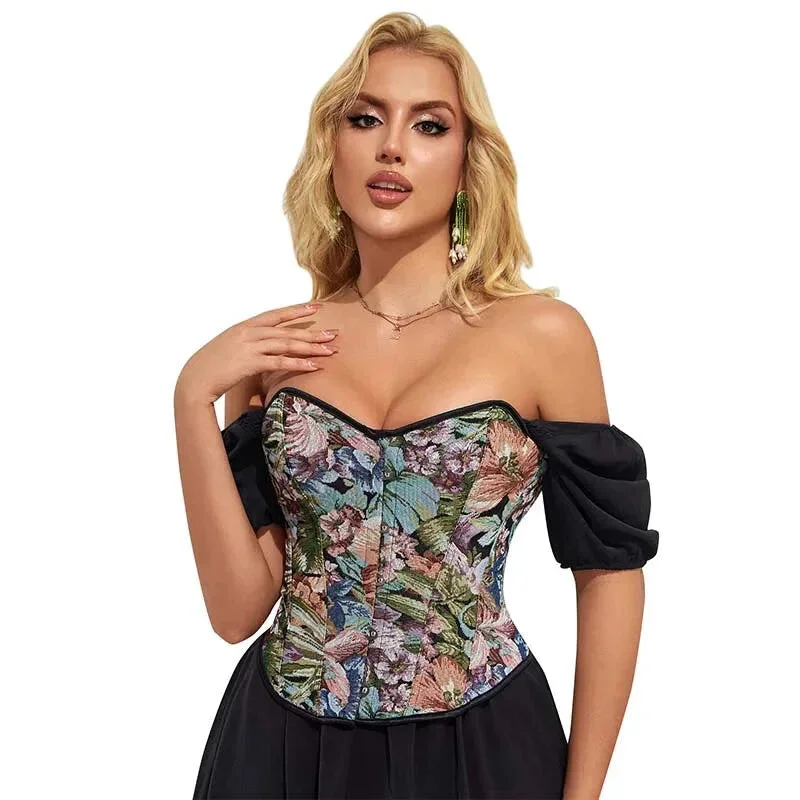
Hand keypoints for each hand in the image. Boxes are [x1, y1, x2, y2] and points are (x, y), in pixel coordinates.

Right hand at [174, 302, 336, 406]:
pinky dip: (298, 364)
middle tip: (335, 334)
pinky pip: (280, 362)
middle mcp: (249, 332)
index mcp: (245, 326)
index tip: (316, 307)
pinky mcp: (250, 363)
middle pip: (288, 331)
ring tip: (330, 351)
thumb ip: (248, 343)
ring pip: (287, 344)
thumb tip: (263, 347)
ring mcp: (250, 346)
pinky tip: (313, 366)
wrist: (195, 378)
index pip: (276, 314)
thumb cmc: (212, 366)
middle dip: (313, 332)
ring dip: (311, 347)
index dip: (297, 310)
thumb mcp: (230, 347)